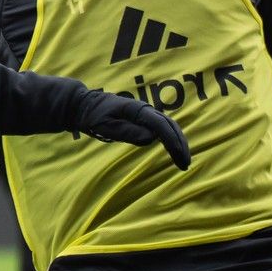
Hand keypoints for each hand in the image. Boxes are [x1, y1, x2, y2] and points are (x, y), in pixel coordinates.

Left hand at [76, 91, 190, 169]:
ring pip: (169, 127)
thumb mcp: (106, 126)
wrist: (86, 106)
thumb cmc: (94, 116)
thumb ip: (127, 132)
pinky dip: (171, 140)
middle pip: (170, 125)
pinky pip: (163, 129)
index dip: (171, 140)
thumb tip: (151, 138)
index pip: (160, 124)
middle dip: (180, 145)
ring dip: (178, 143)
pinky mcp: (144, 119)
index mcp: (136, 110)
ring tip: (183, 163)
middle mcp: (145, 109)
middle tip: (185, 164)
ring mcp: (146, 113)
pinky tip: (175, 152)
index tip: (179, 155)